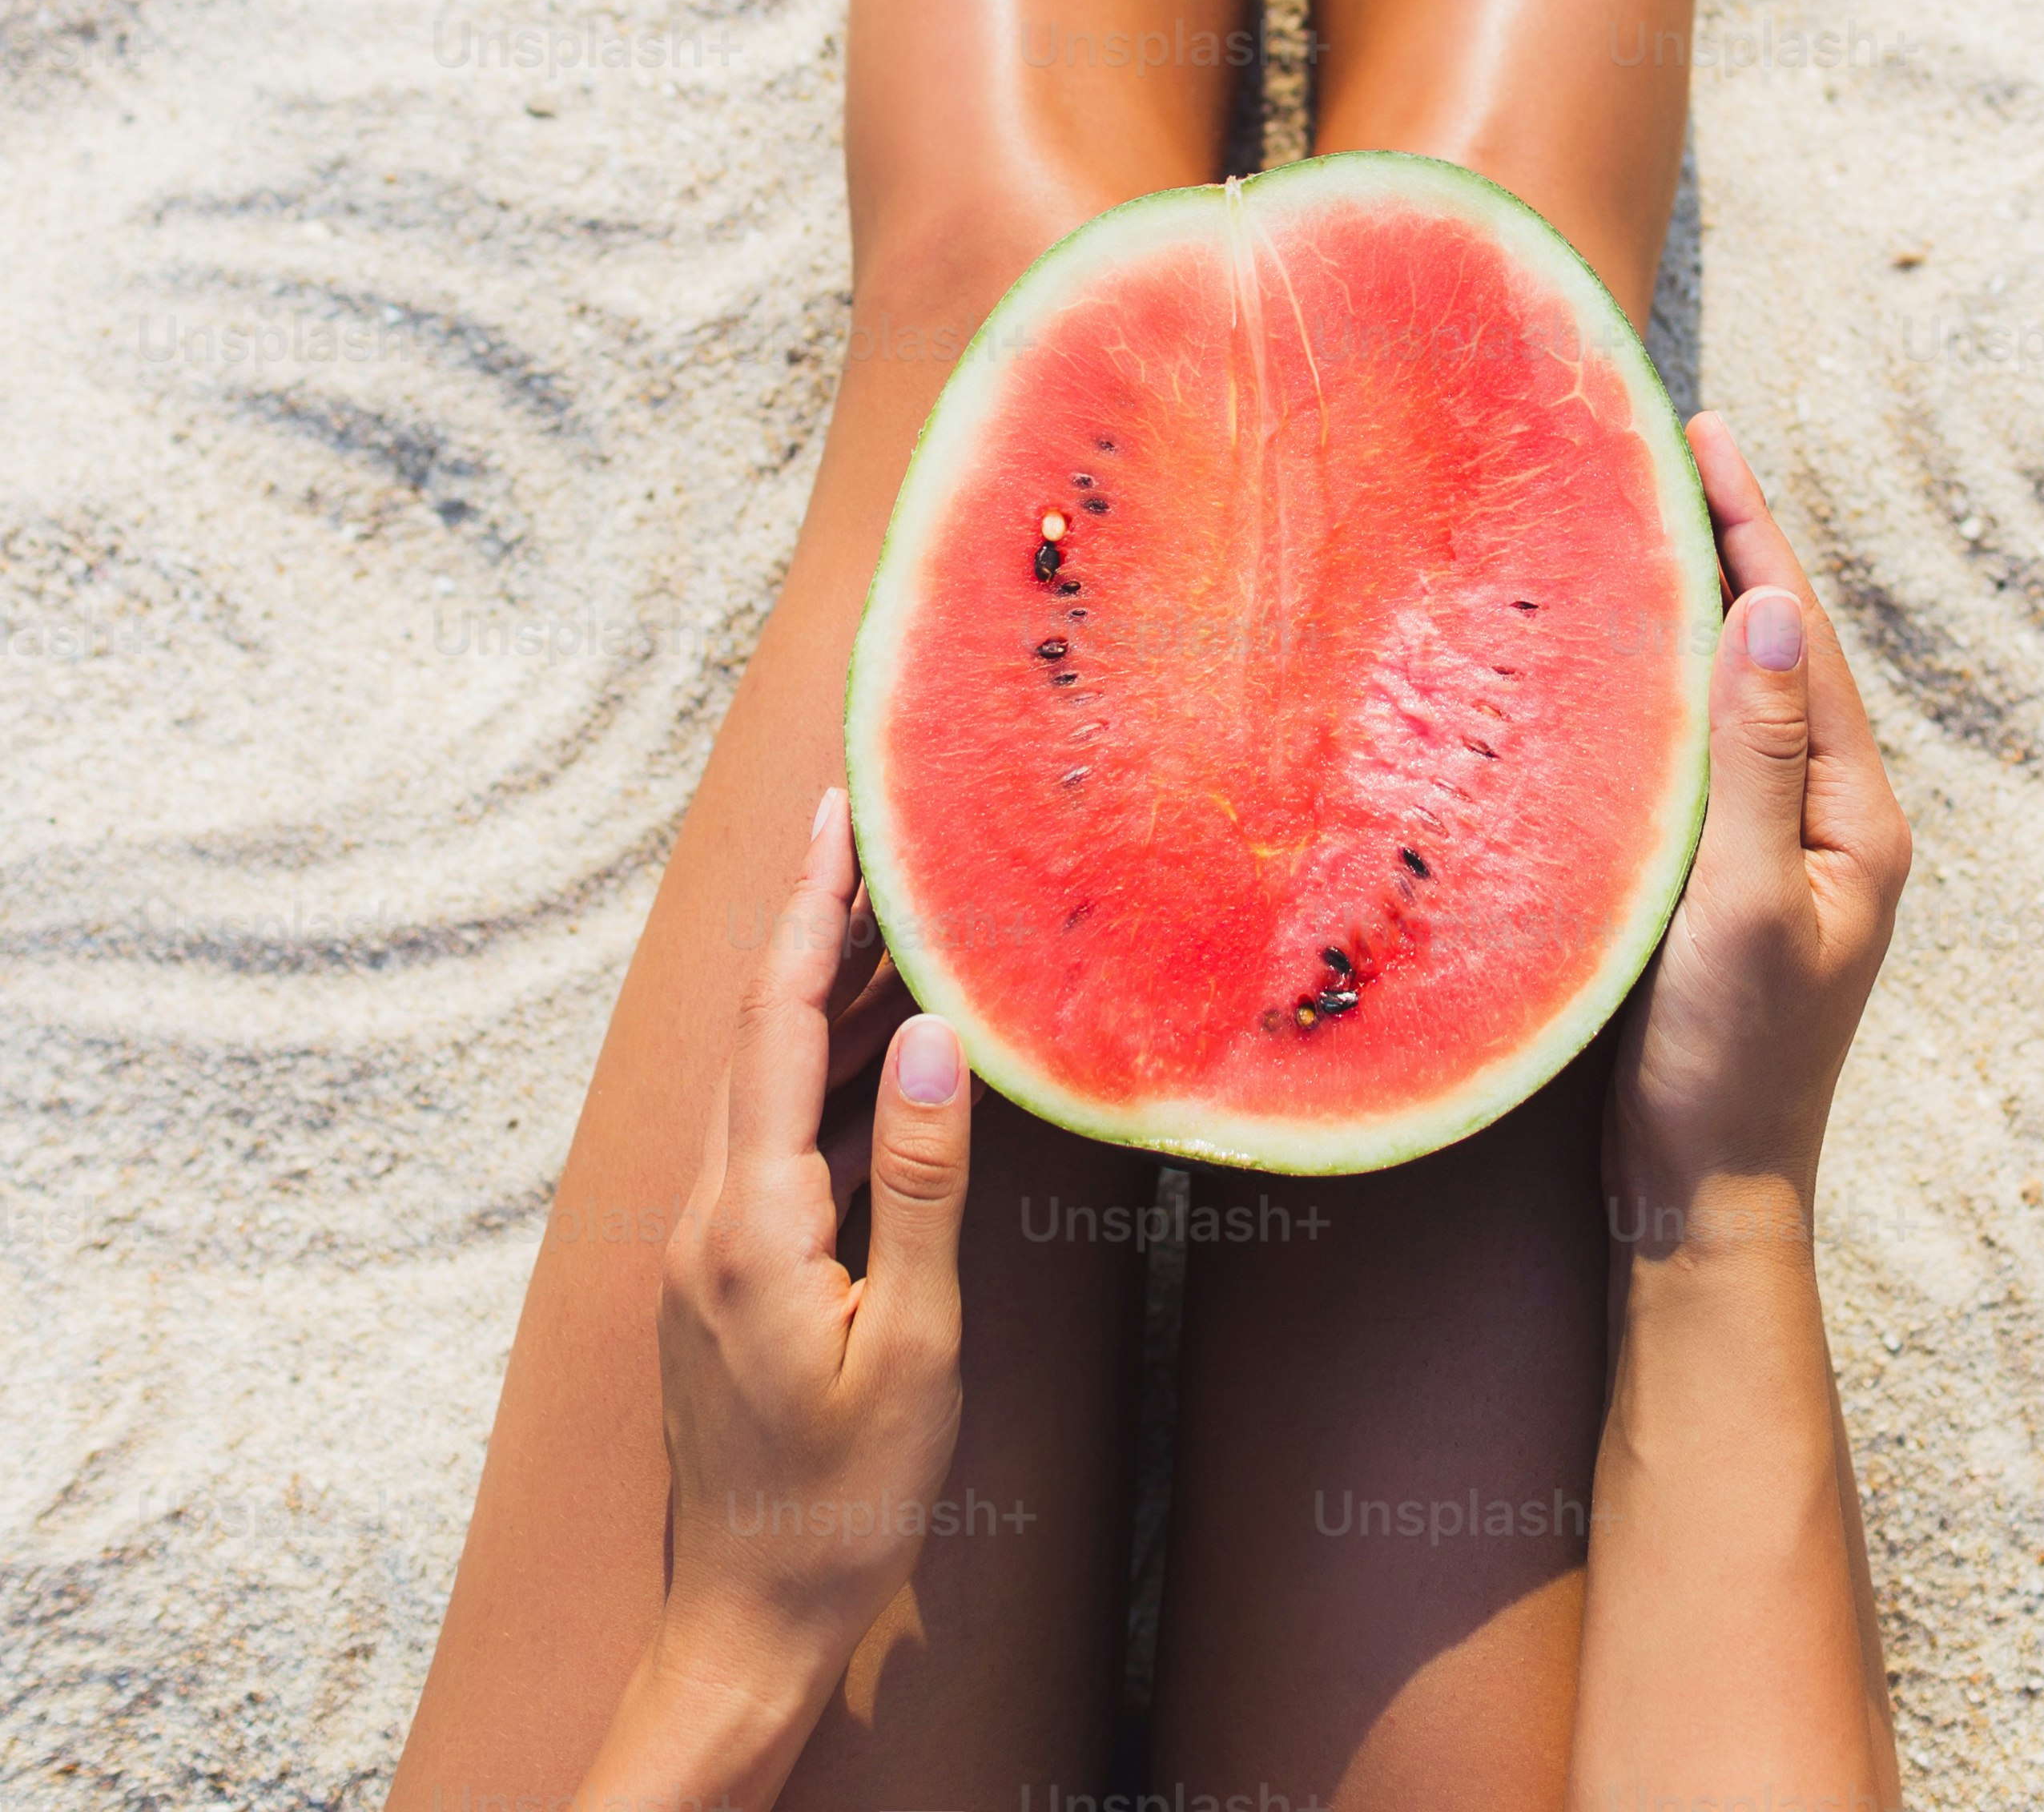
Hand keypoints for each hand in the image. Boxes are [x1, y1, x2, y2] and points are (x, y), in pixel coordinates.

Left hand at [651, 782, 970, 1720]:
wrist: (752, 1621)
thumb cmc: (848, 1500)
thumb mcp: (915, 1344)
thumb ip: (924, 1182)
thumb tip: (938, 1036)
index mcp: (750, 1222)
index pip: (777, 1027)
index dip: (811, 914)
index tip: (840, 819)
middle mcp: (708, 1217)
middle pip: (762, 1038)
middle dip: (819, 931)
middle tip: (881, 838)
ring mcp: (707, 1247)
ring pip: (767, 1088)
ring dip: (830, 1006)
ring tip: (904, 928)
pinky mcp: (725, 1276)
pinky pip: (776, 1142)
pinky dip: (832, 1083)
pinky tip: (892, 1063)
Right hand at [1609, 415, 1910, 1238]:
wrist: (1708, 1199)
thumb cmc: (1728, 1065)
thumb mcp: (1745, 903)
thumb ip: (1759, 758)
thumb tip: (1773, 610)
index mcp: (1858, 816)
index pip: (1803, 636)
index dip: (1753, 530)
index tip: (1705, 434)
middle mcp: (1836, 821)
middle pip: (1782, 651)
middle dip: (1732, 545)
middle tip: (1672, 447)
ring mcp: (1787, 851)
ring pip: (1745, 695)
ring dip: (1703, 605)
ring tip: (1650, 519)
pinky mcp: (1736, 881)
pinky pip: (1712, 748)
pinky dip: (1674, 681)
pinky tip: (1627, 659)